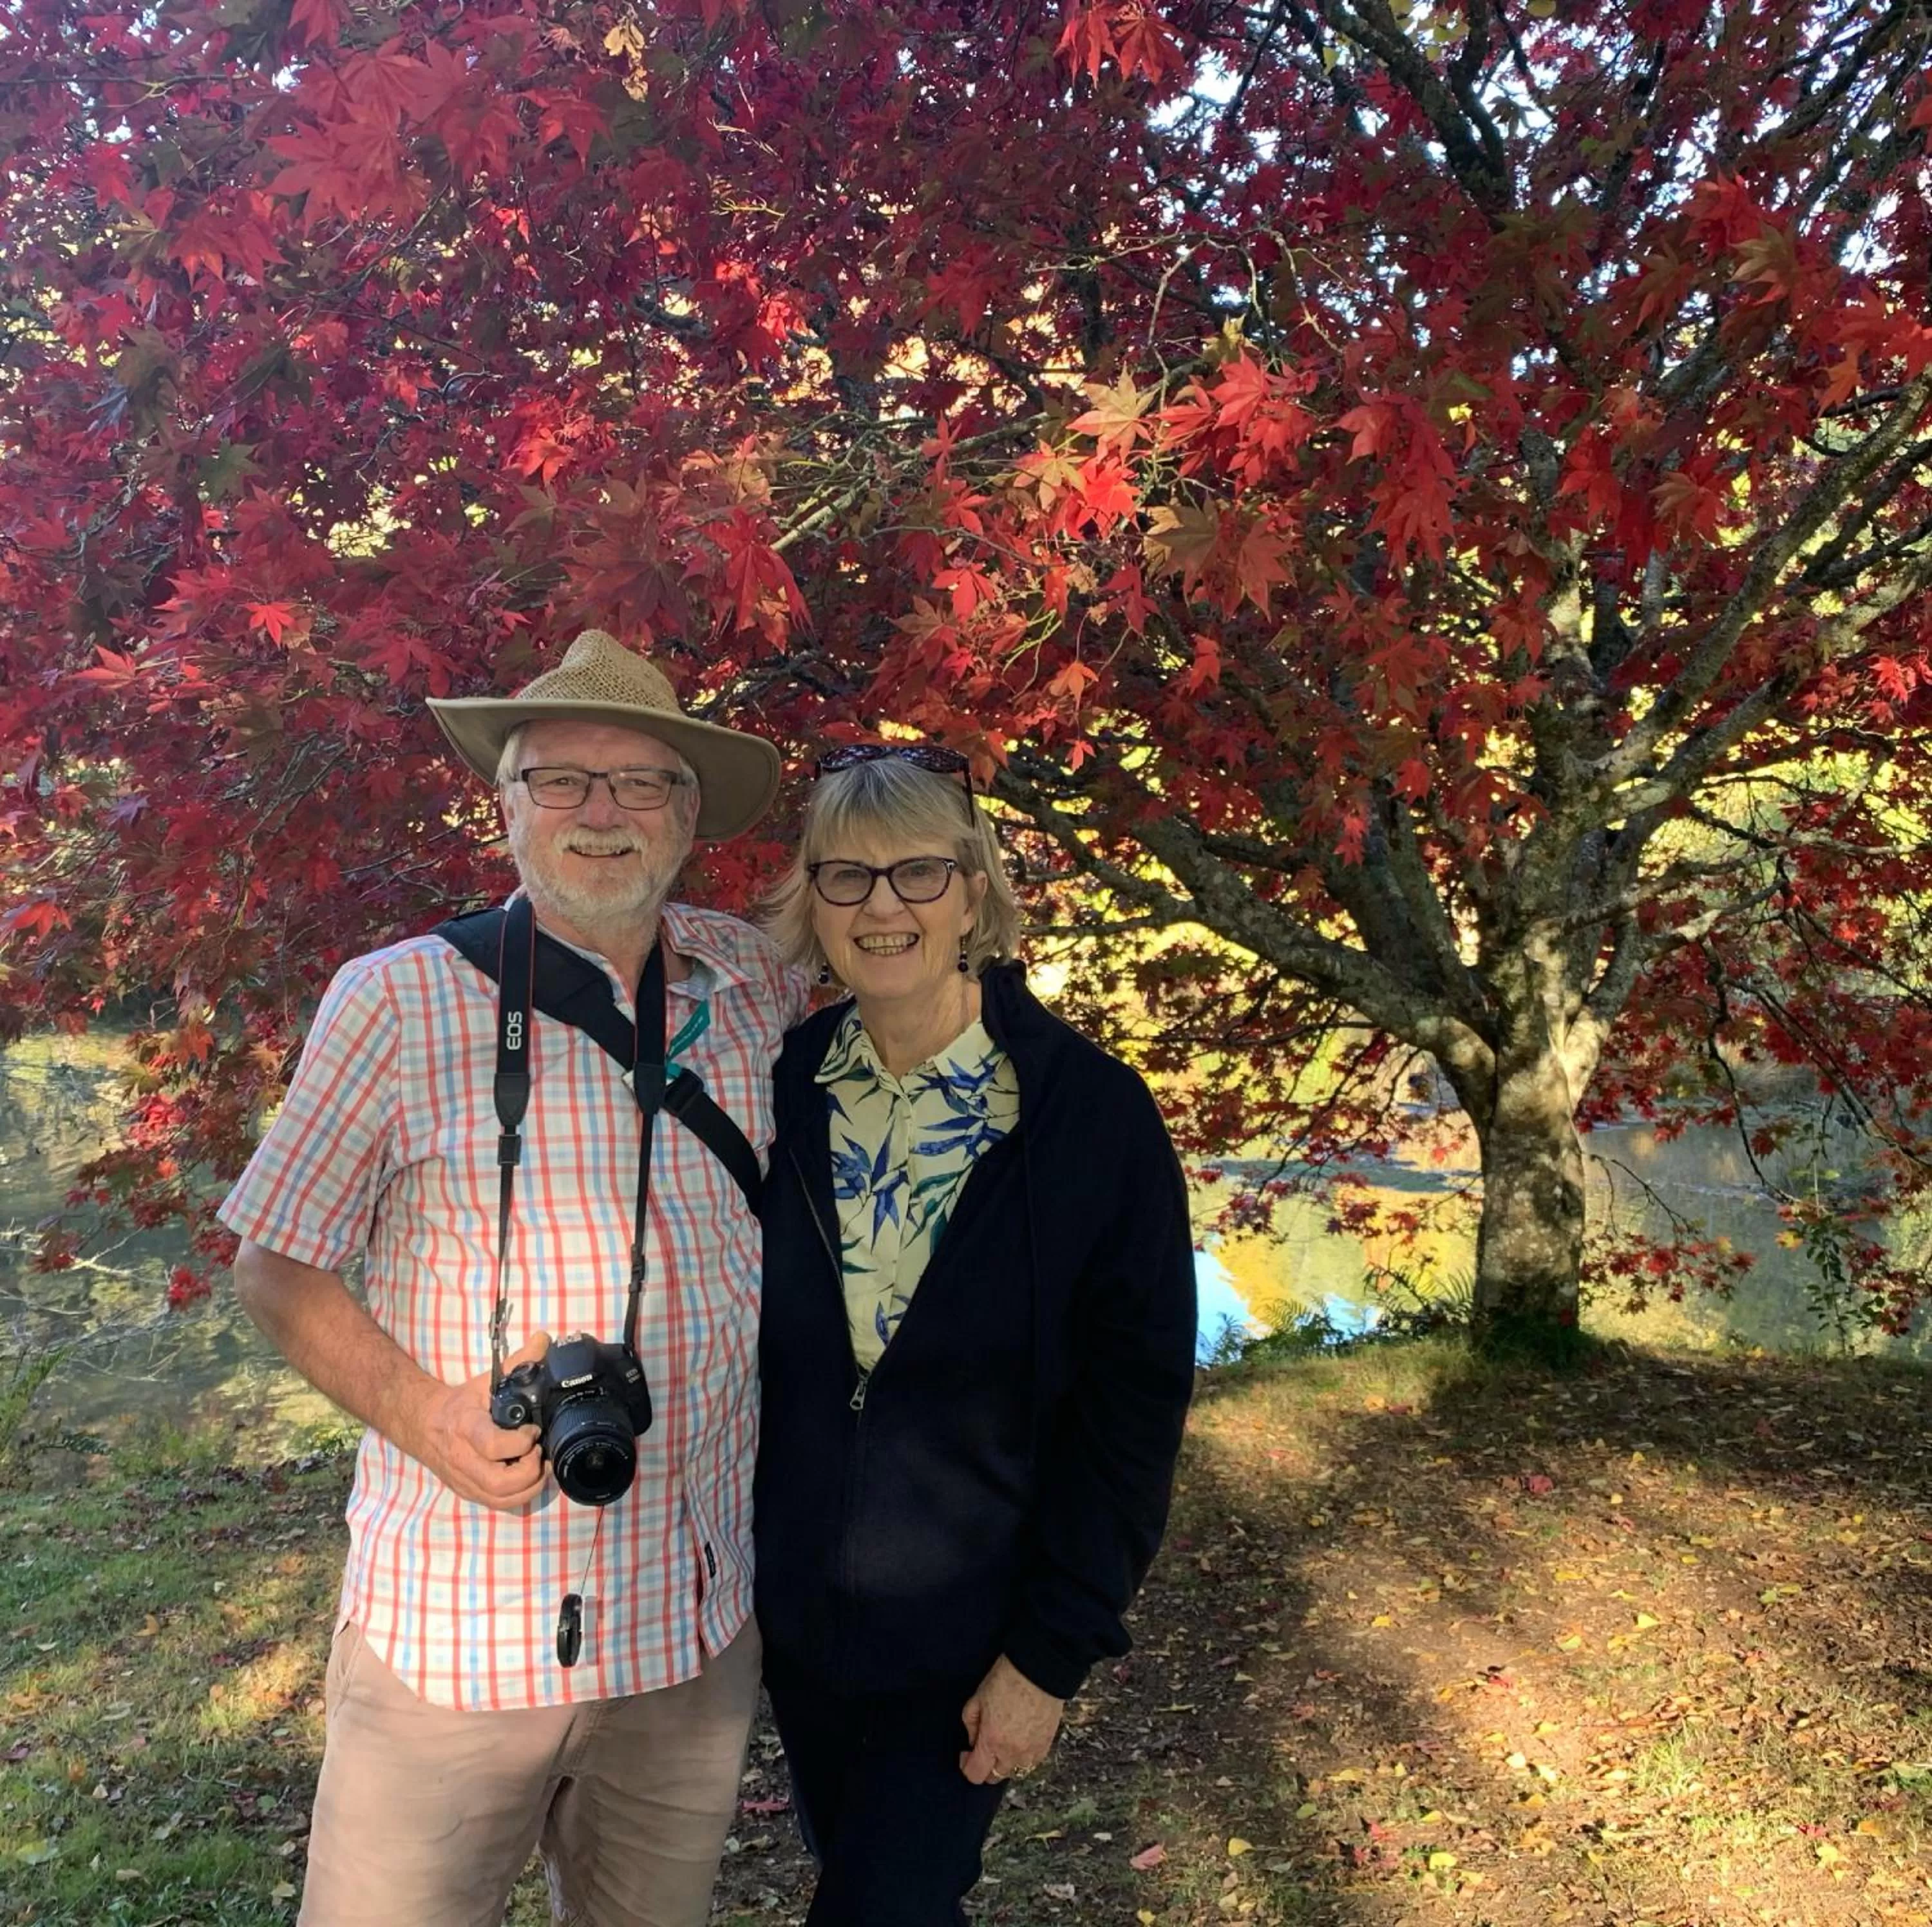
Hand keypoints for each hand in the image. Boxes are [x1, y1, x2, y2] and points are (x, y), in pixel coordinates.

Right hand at [415, 1328, 549, 1509]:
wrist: (425, 1424)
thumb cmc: (461, 1403)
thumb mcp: (487, 1380)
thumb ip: (518, 1362)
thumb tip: (545, 1339)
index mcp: (466, 1427)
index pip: (492, 1445)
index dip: (521, 1442)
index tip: (534, 1429)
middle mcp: (462, 1459)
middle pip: (499, 1482)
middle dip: (529, 1471)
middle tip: (540, 1452)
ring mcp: (464, 1479)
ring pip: (500, 1500)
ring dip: (528, 1487)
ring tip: (540, 1466)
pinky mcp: (468, 1492)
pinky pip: (497, 1505)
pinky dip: (519, 1497)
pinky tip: (530, 1478)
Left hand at [959, 1655, 1064, 1784]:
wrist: (1040, 1670)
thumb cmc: (1006, 1679)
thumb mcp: (978, 1697)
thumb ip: (970, 1724)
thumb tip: (973, 1741)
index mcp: (991, 1742)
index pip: (975, 1774)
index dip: (966, 1765)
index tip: (966, 1752)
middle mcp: (1012, 1753)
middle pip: (995, 1777)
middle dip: (986, 1765)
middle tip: (984, 1745)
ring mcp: (1032, 1752)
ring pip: (1014, 1772)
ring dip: (1006, 1763)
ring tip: (1004, 1742)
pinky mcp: (1046, 1745)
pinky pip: (1031, 1762)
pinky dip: (1023, 1757)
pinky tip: (1020, 1739)